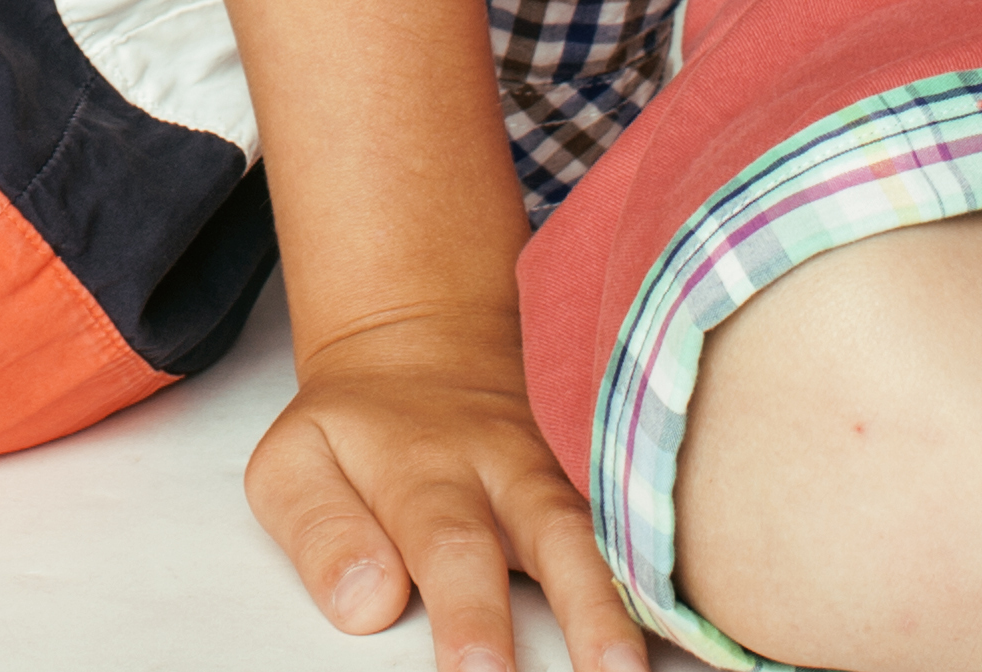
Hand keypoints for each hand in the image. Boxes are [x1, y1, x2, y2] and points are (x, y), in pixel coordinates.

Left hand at [245, 294, 644, 671]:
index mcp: (421, 468)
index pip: (445, 545)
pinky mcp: (596, 476)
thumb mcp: (294, 465)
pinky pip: (642, 512)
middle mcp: (504, 468)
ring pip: (609, 527)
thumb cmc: (357, 430)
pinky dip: (666, 558)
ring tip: (644, 663)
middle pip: (549, 536)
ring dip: (634, 595)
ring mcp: (560, 471)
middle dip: (579, 612)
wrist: (418, 342)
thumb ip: (321, 534)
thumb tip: (368, 601)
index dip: (468, 613)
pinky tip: (687, 607)